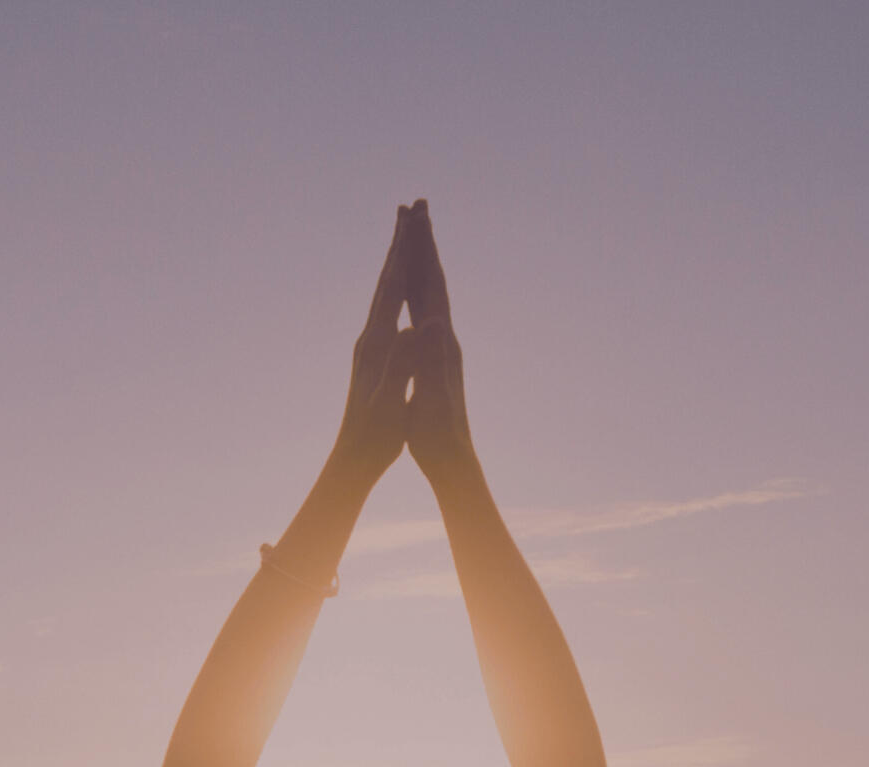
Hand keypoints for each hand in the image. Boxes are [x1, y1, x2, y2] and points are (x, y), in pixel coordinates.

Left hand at [331, 205, 418, 489]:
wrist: (352, 459)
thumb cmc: (376, 436)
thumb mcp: (391, 402)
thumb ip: (401, 365)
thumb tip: (413, 330)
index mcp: (378, 344)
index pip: (393, 288)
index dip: (405, 251)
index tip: (414, 218)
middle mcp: (369, 338)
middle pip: (384, 280)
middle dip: (399, 244)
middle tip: (409, 207)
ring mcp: (368, 347)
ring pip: (382, 293)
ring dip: (394, 262)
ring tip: (403, 237)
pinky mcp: (371, 359)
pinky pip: (385, 311)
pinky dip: (393, 290)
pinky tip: (395, 290)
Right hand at [405, 200, 475, 487]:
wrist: (453, 459)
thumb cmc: (436, 433)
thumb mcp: (430, 395)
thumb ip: (429, 359)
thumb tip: (431, 324)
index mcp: (441, 341)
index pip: (431, 285)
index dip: (423, 250)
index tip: (415, 215)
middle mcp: (446, 337)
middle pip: (435, 280)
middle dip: (425, 243)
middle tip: (417, 207)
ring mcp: (443, 347)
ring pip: (433, 295)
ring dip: (425, 263)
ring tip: (416, 237)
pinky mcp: (437, 359)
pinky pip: (428, 314)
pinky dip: (420, 293)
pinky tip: (416, 292)